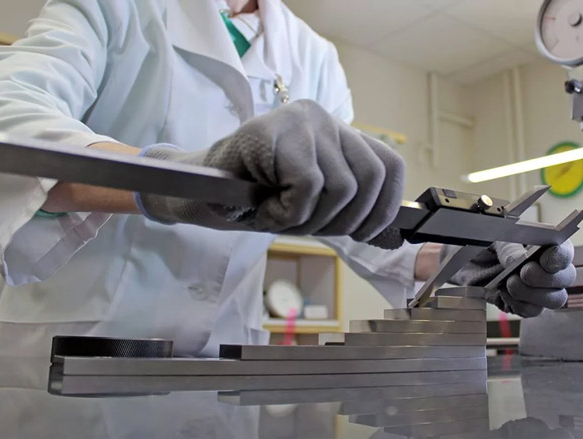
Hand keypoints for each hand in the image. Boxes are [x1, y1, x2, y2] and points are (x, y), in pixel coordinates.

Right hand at [137, 100, 405, 247]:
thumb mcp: (311, 201)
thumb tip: (392, 228)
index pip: (389, 165)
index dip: (384, 206)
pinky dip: (288, 213)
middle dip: (343, 220)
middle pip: (371, 179)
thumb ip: (347, 202)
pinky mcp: (271, 131)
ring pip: (342, 186)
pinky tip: (263, 211)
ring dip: (310, 218)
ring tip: (277, 216)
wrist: (190, 191)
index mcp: (338, 133)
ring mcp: (298, 120)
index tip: (365, 233)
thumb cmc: (252, 198)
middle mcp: (323, 117)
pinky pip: (308, 186)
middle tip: (304, 226)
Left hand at [450, 241, 575, 316]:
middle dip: (545, 278)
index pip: (565, 252)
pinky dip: (517, 303)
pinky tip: (503, 292)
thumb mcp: (496, 239)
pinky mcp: (528, 305)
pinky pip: (532, 311)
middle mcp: (551, 269)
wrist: (468, 263)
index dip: (559, 257)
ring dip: (531, 293)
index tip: (543, 259)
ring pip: (554, 299)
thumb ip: (510, 248)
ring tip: (509, 283)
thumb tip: (518, 260)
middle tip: (524, 273)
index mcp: (548, 245)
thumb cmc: (487, 246)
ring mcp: (542, 290)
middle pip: (566, 278)